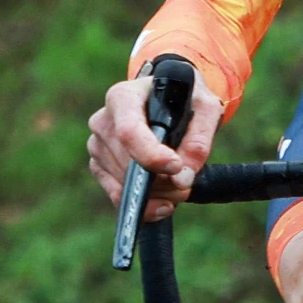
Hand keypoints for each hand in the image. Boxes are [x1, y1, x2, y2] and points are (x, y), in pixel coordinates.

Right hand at [88, 70, 224, 222]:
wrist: (168, 99)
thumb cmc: (184, 98)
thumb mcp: (204, 106)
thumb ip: (200, 138)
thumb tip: (183, 177)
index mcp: (123, 97)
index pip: (129, 132)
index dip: (152, 155)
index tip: (176, 167)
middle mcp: (103, 120)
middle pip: (129, 163)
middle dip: (163, 180)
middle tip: (188, 183)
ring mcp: (98, 145)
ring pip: (125, 182)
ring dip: (158, 192)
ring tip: (179, 184)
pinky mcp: (98, 166)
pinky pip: (117, 195)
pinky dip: (144, 205)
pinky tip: (164, 203)